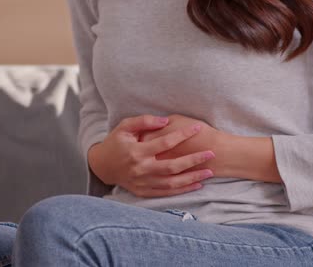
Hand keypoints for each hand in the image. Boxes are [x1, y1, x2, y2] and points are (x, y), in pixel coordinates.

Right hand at [87, 114, 215, 197]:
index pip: (165, 142)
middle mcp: (141, 169)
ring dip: (192, 178)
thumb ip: (144, 121)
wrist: (102, 166)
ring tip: (209, 172)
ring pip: (172, 183)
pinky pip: (166, 192)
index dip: (182, 135)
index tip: (198, 128)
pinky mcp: (143, 192)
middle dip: (193, 160)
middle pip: (172, 166)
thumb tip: (165, 120)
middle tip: (211, 153)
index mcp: (137, 151)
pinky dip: (182, 190)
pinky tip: (196, 185)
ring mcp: (143, 182)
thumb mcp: (124, 126)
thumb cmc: (116, 142)